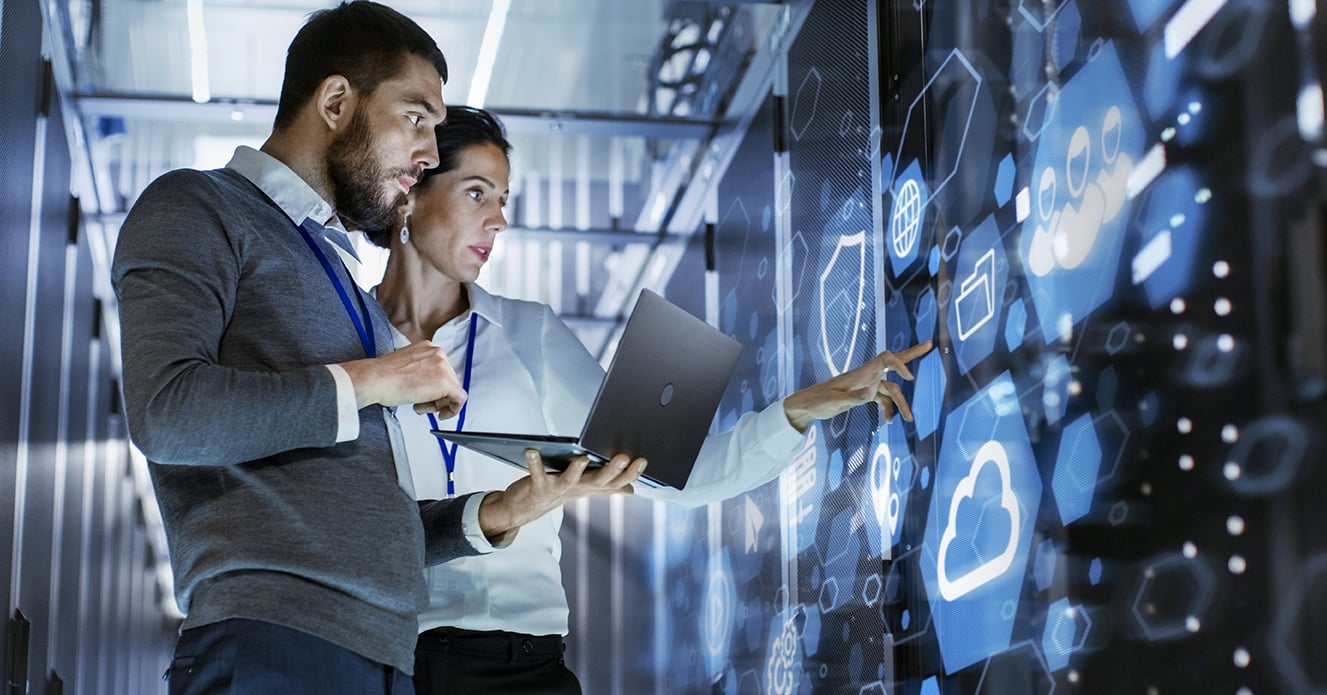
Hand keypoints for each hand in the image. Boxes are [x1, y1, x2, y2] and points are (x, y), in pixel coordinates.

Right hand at [338, 340, 466, 418]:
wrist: (376, 379)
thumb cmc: (383, 376)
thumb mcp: (406, 366)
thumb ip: (420, 371)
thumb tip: (427, 384)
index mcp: (427, 347)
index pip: (441, 370)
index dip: (435, 387)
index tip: (429, 395)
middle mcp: (438, 353)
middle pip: (449, 380)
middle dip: (437, 396)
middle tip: (422, 403)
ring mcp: (443, 366)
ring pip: (453, 390)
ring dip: (438, 403)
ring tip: (420, 405)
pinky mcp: (446, 382)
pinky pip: (459, 399)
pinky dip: (452, 410)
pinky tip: (441, 414)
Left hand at [477, 451, 645, 539]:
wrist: (525, 509)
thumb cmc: (557, 492)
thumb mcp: (585, 489)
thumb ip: (608, 487)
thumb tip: (631, 489)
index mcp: (590, 486)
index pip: (616, 482)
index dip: (630, 473)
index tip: (643, 460)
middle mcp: (577, 489)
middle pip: (598, 481)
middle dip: (612, 470)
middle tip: (624, 457)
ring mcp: (558, 489)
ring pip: (570, 480)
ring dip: (576, 470)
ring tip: (582, 458)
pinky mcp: (538, 486)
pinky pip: (536, 473)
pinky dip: (534, 462)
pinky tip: (532, 450)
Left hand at [782, 340, 933, 430]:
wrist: (807, 405)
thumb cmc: (818, 402)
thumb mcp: (834, 402)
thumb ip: (853, 398)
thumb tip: (871, 394)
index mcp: (861, 373)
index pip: (885, 359)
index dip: (899, 364)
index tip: (909, 378)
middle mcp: (866, 375)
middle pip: (893, 362)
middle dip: (912, 354)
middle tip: (930, 344)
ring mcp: (866, 384)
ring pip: (891, 389)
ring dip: (901, 403)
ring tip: (909, 420)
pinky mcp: (864, 393)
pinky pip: (883, 398)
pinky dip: (888, 408)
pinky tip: (888, 421)